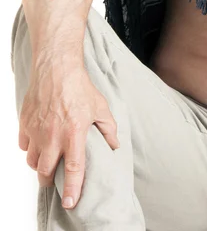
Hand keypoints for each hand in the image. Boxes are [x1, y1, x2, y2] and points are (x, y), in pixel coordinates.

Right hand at [18, 62, 119, 209]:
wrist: (57, 70)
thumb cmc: (80, 88)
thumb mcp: (101, 108)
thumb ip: (108, 129)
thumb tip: (115, 146)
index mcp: (74, 134)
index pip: (74, 169)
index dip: (73, 188)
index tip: (71, 203)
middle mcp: (53, 136)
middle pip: (46, 172)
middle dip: (51, 181)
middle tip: (57, 181)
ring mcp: (37, 131)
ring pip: (33, 162)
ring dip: (40, 166)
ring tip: (50, 162)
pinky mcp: (25, 125)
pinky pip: (24, 146)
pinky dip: (31, 149)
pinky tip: (40, 143)